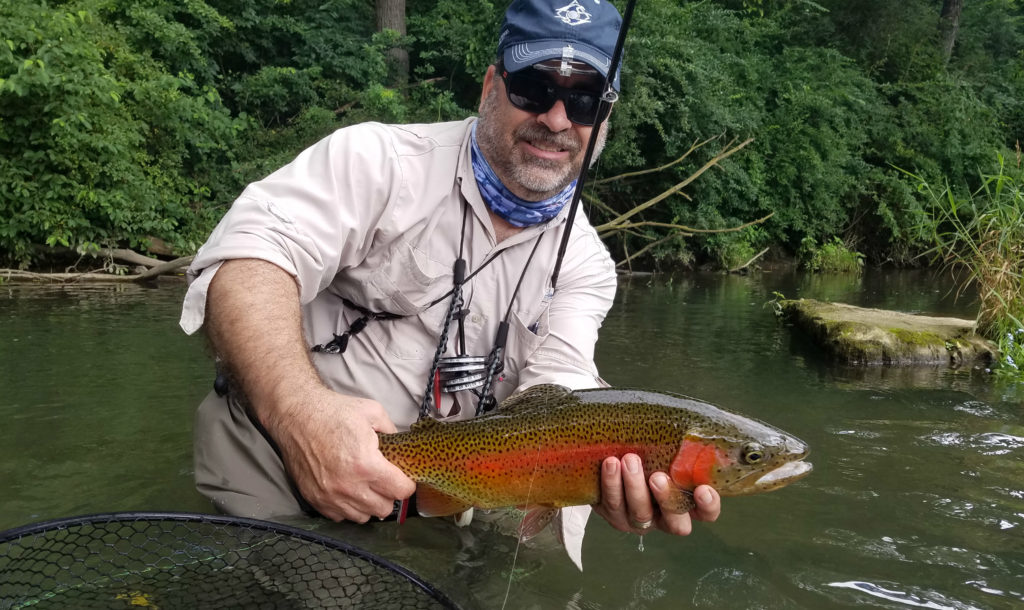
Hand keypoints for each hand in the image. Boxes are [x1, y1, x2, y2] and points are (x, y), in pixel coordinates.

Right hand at [270, 387, 415, 522]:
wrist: (296, 416)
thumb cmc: (333, 412)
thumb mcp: (373, 412)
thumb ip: (393, 432)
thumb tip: (402, 447)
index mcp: (366, 465)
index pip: (400, 491)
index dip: (407, 484)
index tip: (404, 478)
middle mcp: (348, 486)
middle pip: (384, 508)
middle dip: (388, 494)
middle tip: (384, 480)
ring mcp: (330, 496)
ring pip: (363, 516)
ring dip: (368, 503)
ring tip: (365, 486)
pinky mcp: (315, 500)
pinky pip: (340, 517)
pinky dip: (347, 507)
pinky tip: (347, 490)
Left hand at [592, 453, 720, 535]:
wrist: (610, 456)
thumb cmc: (649, 450)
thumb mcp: (666, 447)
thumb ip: (679, 443)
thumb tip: (688, 421)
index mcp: (687, 502)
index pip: (707, 512)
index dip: (708, 505)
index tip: (702, 489)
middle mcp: (666, 518)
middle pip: (675, 523)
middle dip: (666, 498)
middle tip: (657, 477)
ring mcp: (640, 520)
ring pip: (640, 512)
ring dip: (634, 486)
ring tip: (629, 460)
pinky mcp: (615, 515)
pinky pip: (612, 504)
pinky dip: (611, 483)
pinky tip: (610, 464)